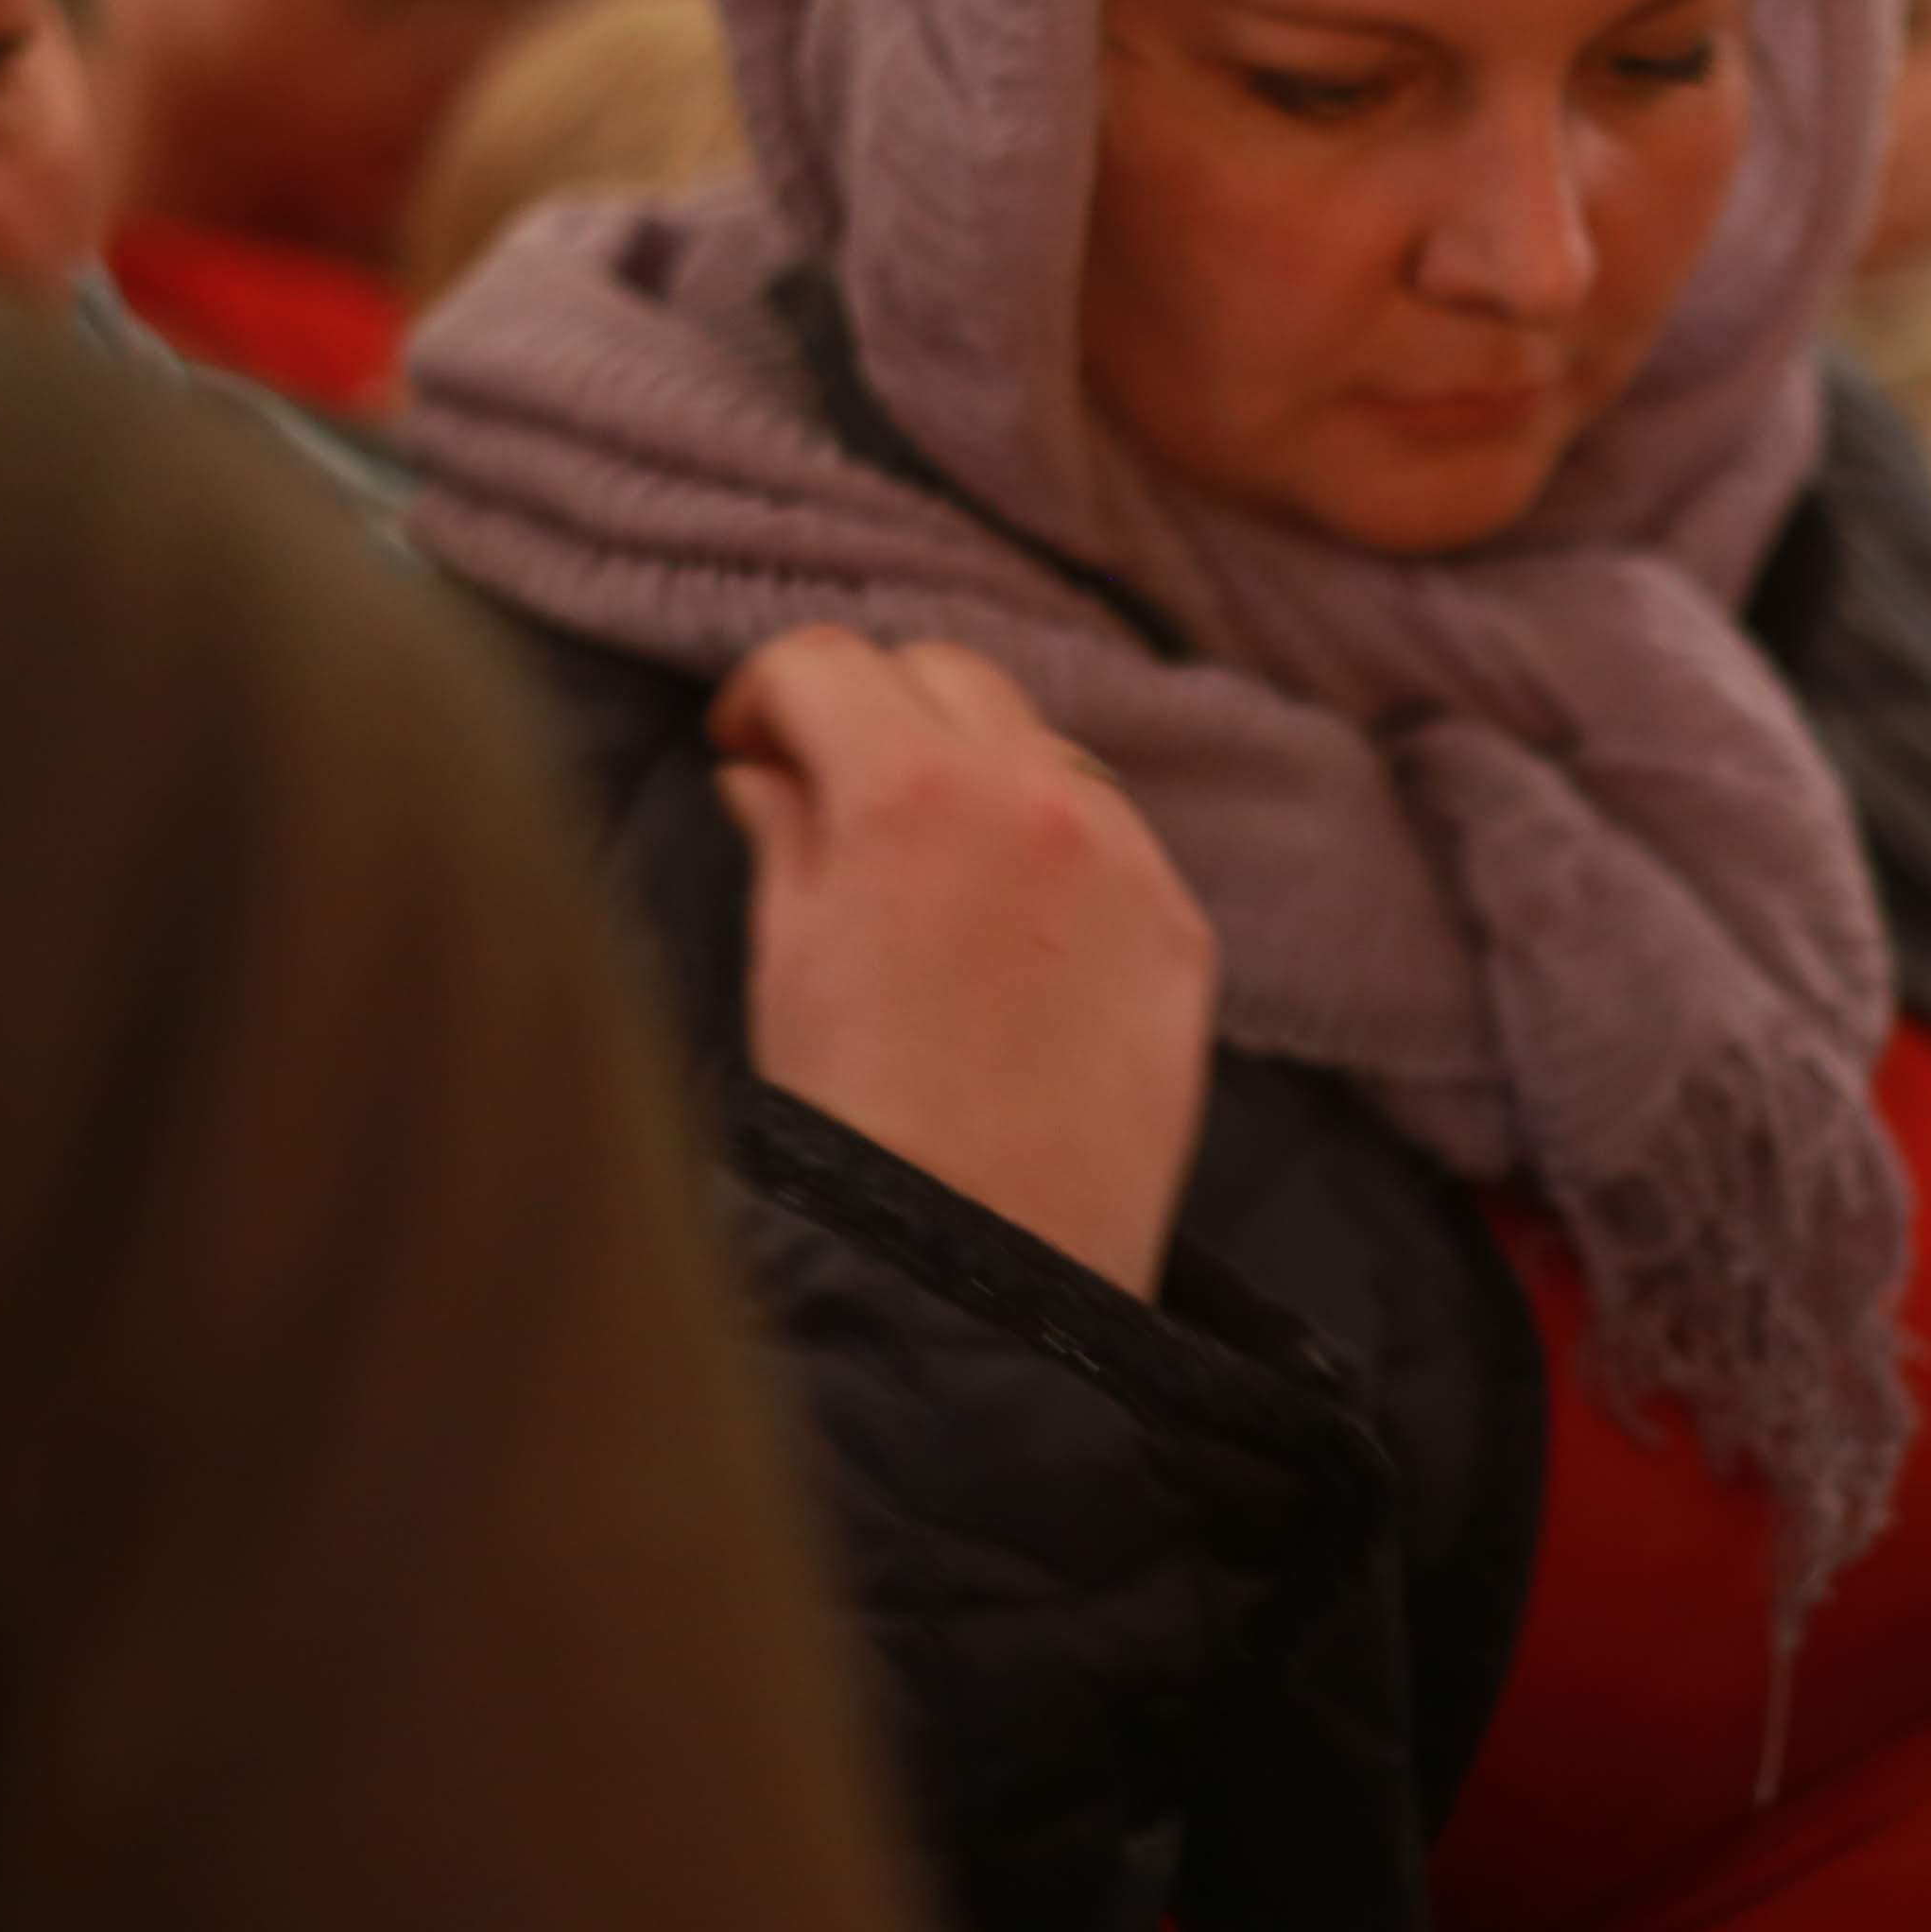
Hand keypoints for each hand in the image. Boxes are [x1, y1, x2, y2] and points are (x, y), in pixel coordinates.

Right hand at [709, 629, 1217, 1295]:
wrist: (987, 1270)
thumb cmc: (859, 1129)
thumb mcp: (784, 964)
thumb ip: (784, 836)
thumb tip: (769, 774)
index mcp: (910, 790)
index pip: (829, 661)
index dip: (769, 694)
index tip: (749, 747)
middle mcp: (1035, 795)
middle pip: (946, 675)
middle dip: (876, 710)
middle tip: (830, 786)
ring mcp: (1126, 858)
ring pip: (1042, 742)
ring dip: (976, 768)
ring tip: (926, 859)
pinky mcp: (1181, 926)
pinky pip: (1114, 834)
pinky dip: (1055, 844)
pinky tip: (1011, 926)